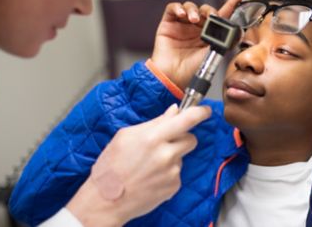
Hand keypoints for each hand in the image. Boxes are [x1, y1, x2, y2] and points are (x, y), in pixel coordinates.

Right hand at [66, 104, 210, 226]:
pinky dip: (168, 172)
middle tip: (166, 142)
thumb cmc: (111, 167)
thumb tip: (174, 111)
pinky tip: (151, 176)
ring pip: (182, 156)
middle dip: (183, 137)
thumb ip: (155, 122)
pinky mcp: (174, 186)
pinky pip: (177, 172)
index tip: (206, 109)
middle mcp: (166, 154)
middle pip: (191, 139)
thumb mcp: (126, 136)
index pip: (187, 120)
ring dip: (172, 156)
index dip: (200, 112)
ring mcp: (172, 172)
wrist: (105, 201)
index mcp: (153, 137)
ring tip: (149, 164)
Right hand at [151, 0, 243, 88]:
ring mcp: (182, 25)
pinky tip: (183, 15)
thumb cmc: (192, 69)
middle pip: (205, 10)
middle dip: (210, 10)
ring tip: (194, 19)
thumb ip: (226, 42)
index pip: (221, 16)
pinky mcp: (168, 23)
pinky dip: (178, 8)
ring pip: (190, 6)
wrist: (173, 76)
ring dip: (194, 10)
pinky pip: (173, 8)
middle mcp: (196, 28)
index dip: (230, 4)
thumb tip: (239, 32)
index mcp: (209, 34)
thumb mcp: (213, 54)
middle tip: (212, 16)